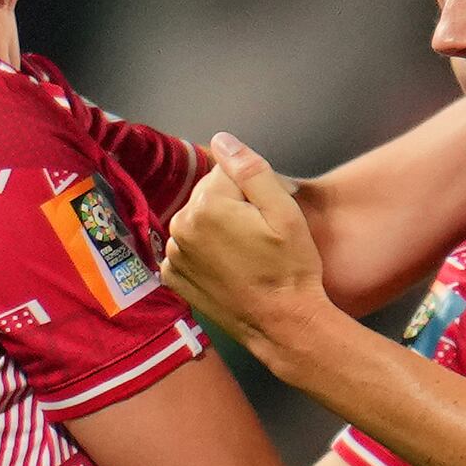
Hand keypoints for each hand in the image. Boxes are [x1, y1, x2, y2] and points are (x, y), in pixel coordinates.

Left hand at [158, 135, 326, 346]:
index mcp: (206, 206)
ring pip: (198, 221)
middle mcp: (181, 228)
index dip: (253, 190)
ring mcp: (175, 255)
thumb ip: (250, 170)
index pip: (226, 172)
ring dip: (218, 229)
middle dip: (233, 207)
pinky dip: (205, 252)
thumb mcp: (284, 212)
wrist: (283, 325)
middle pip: (208, 195)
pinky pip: (189, 247)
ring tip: (247, 255)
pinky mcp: (175, 277)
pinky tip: (228, 267)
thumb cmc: (290, 270)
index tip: (267, 217)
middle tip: (260, 238)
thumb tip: (222, 141)